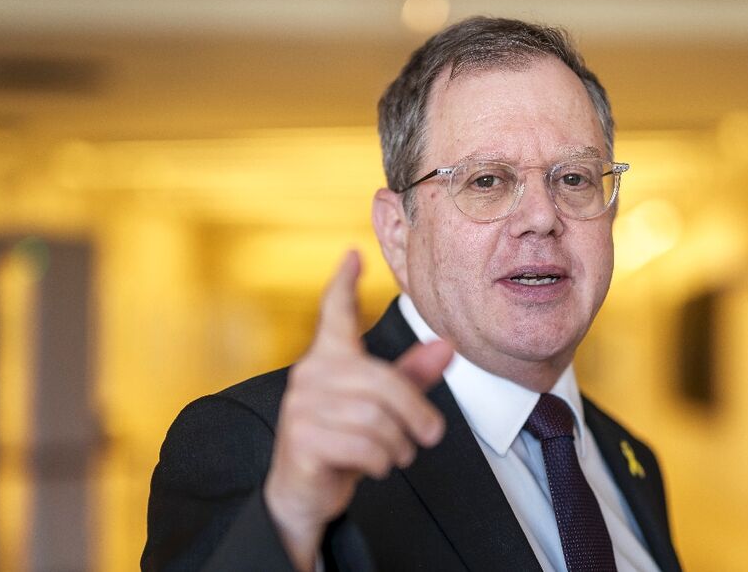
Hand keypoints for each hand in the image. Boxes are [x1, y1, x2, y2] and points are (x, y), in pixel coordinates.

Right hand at [263, 250, 452, 570]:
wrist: (304, 493)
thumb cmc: (343, 443)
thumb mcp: (380, 409)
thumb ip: (411, 377)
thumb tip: (447, 345)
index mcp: (328, 358)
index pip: (333, 312)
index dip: (343, 283)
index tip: (354, 253)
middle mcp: (310, 374)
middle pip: (383, 381)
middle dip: (415, 414)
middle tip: (430, 436)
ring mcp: (301, 405)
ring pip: (377, 418)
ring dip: (399, 445)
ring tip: (396, 454)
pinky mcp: (301, 437)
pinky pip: (363, 444)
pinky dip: (382, 461)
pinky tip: (376, 466)